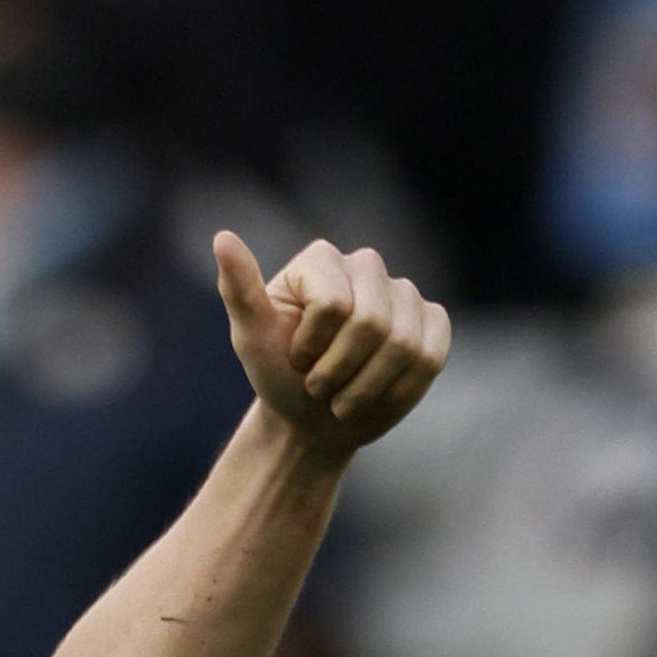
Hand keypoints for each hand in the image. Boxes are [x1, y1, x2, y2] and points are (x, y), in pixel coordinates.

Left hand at [212, 232, 449, 464]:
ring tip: (341, 395)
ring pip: (403, 345)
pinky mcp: (433, 321)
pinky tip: (375, 393)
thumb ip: (239, 289)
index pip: (333, 304)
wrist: (311, 418)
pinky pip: (430, 356)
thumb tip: (223, 237)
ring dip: (364, 387)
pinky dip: (397, 389)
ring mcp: (404, 292)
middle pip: (371, 324)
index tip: (295, 359)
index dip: (311, 347)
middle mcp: (366, 266)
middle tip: (316, 385)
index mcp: (320, 260)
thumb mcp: (251, 338)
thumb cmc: (277, 374)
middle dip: (337, 370)